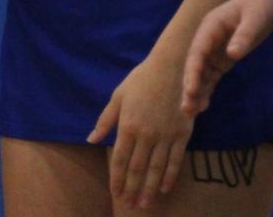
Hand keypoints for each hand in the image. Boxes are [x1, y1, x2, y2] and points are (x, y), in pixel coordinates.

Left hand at [90, 47, 193, 207]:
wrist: (172, 68)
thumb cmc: (141, 80)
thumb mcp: (117, 97)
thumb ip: (105, 120)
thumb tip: (90, 138)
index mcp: (127, 125)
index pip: (119, 158)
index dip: (116, 178)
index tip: (115, 192)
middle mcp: (146, 134)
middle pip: (137, 167)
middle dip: (131, 188)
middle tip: (129, 205)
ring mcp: (165, 136)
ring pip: (156, 168)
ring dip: (148, 188)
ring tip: (144, 203)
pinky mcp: (182, 135)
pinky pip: (175, 160)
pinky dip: (169, 176)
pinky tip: (164, 188)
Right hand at [184, 0, 272, 115]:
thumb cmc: (258, 6)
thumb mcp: (254, 20)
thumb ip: (243, 36)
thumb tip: (232, 54)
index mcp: (209, 28)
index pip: (197, 53)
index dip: (192, 72)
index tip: (189, 90)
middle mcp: (206, 40)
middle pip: (194, 66)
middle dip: (189, 87)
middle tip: (186, 109)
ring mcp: (213, 50)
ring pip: (201, 74)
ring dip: (196, 92)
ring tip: (191, 113)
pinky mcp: (222, 58)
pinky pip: (212, 76)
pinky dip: (207, 89)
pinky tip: (203, 105)